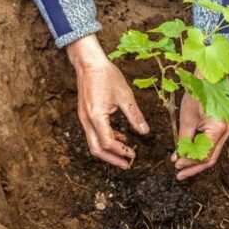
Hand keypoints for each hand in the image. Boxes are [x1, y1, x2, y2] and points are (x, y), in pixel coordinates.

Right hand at [66, 34, 148, 168]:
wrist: (89, 63)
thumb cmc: (107, 76)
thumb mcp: (125, 96)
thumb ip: (135, 116)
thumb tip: (145, 132)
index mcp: (96, 117)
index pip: (108, 142)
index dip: (121, 151)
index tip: (134, 155)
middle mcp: (86, 121)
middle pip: (96, 149)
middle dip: (112, 159)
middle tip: (127, 164)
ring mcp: (83, 118)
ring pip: (93, 143)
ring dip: (108, 151)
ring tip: (125, 154)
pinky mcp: (85, 114)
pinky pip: (93, 133)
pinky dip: (105, 139)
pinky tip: (120, 137)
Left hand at [171, 91, 228, 180]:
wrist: (206, 79)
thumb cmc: (197, 96)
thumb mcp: (187, 120)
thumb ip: (183, 141)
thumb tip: (178, 159)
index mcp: (218, 130)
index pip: (204, 156)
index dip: (189, 163)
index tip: (176, 166)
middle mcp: (225, 132)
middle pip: (210, 158)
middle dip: (194, 167)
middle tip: (179, 174)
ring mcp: (225, 130)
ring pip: (211, 153)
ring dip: (196, 161)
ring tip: (182, 167)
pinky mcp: (220, 127)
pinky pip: (211, 145)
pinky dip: (200, 151)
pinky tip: (189, 155)